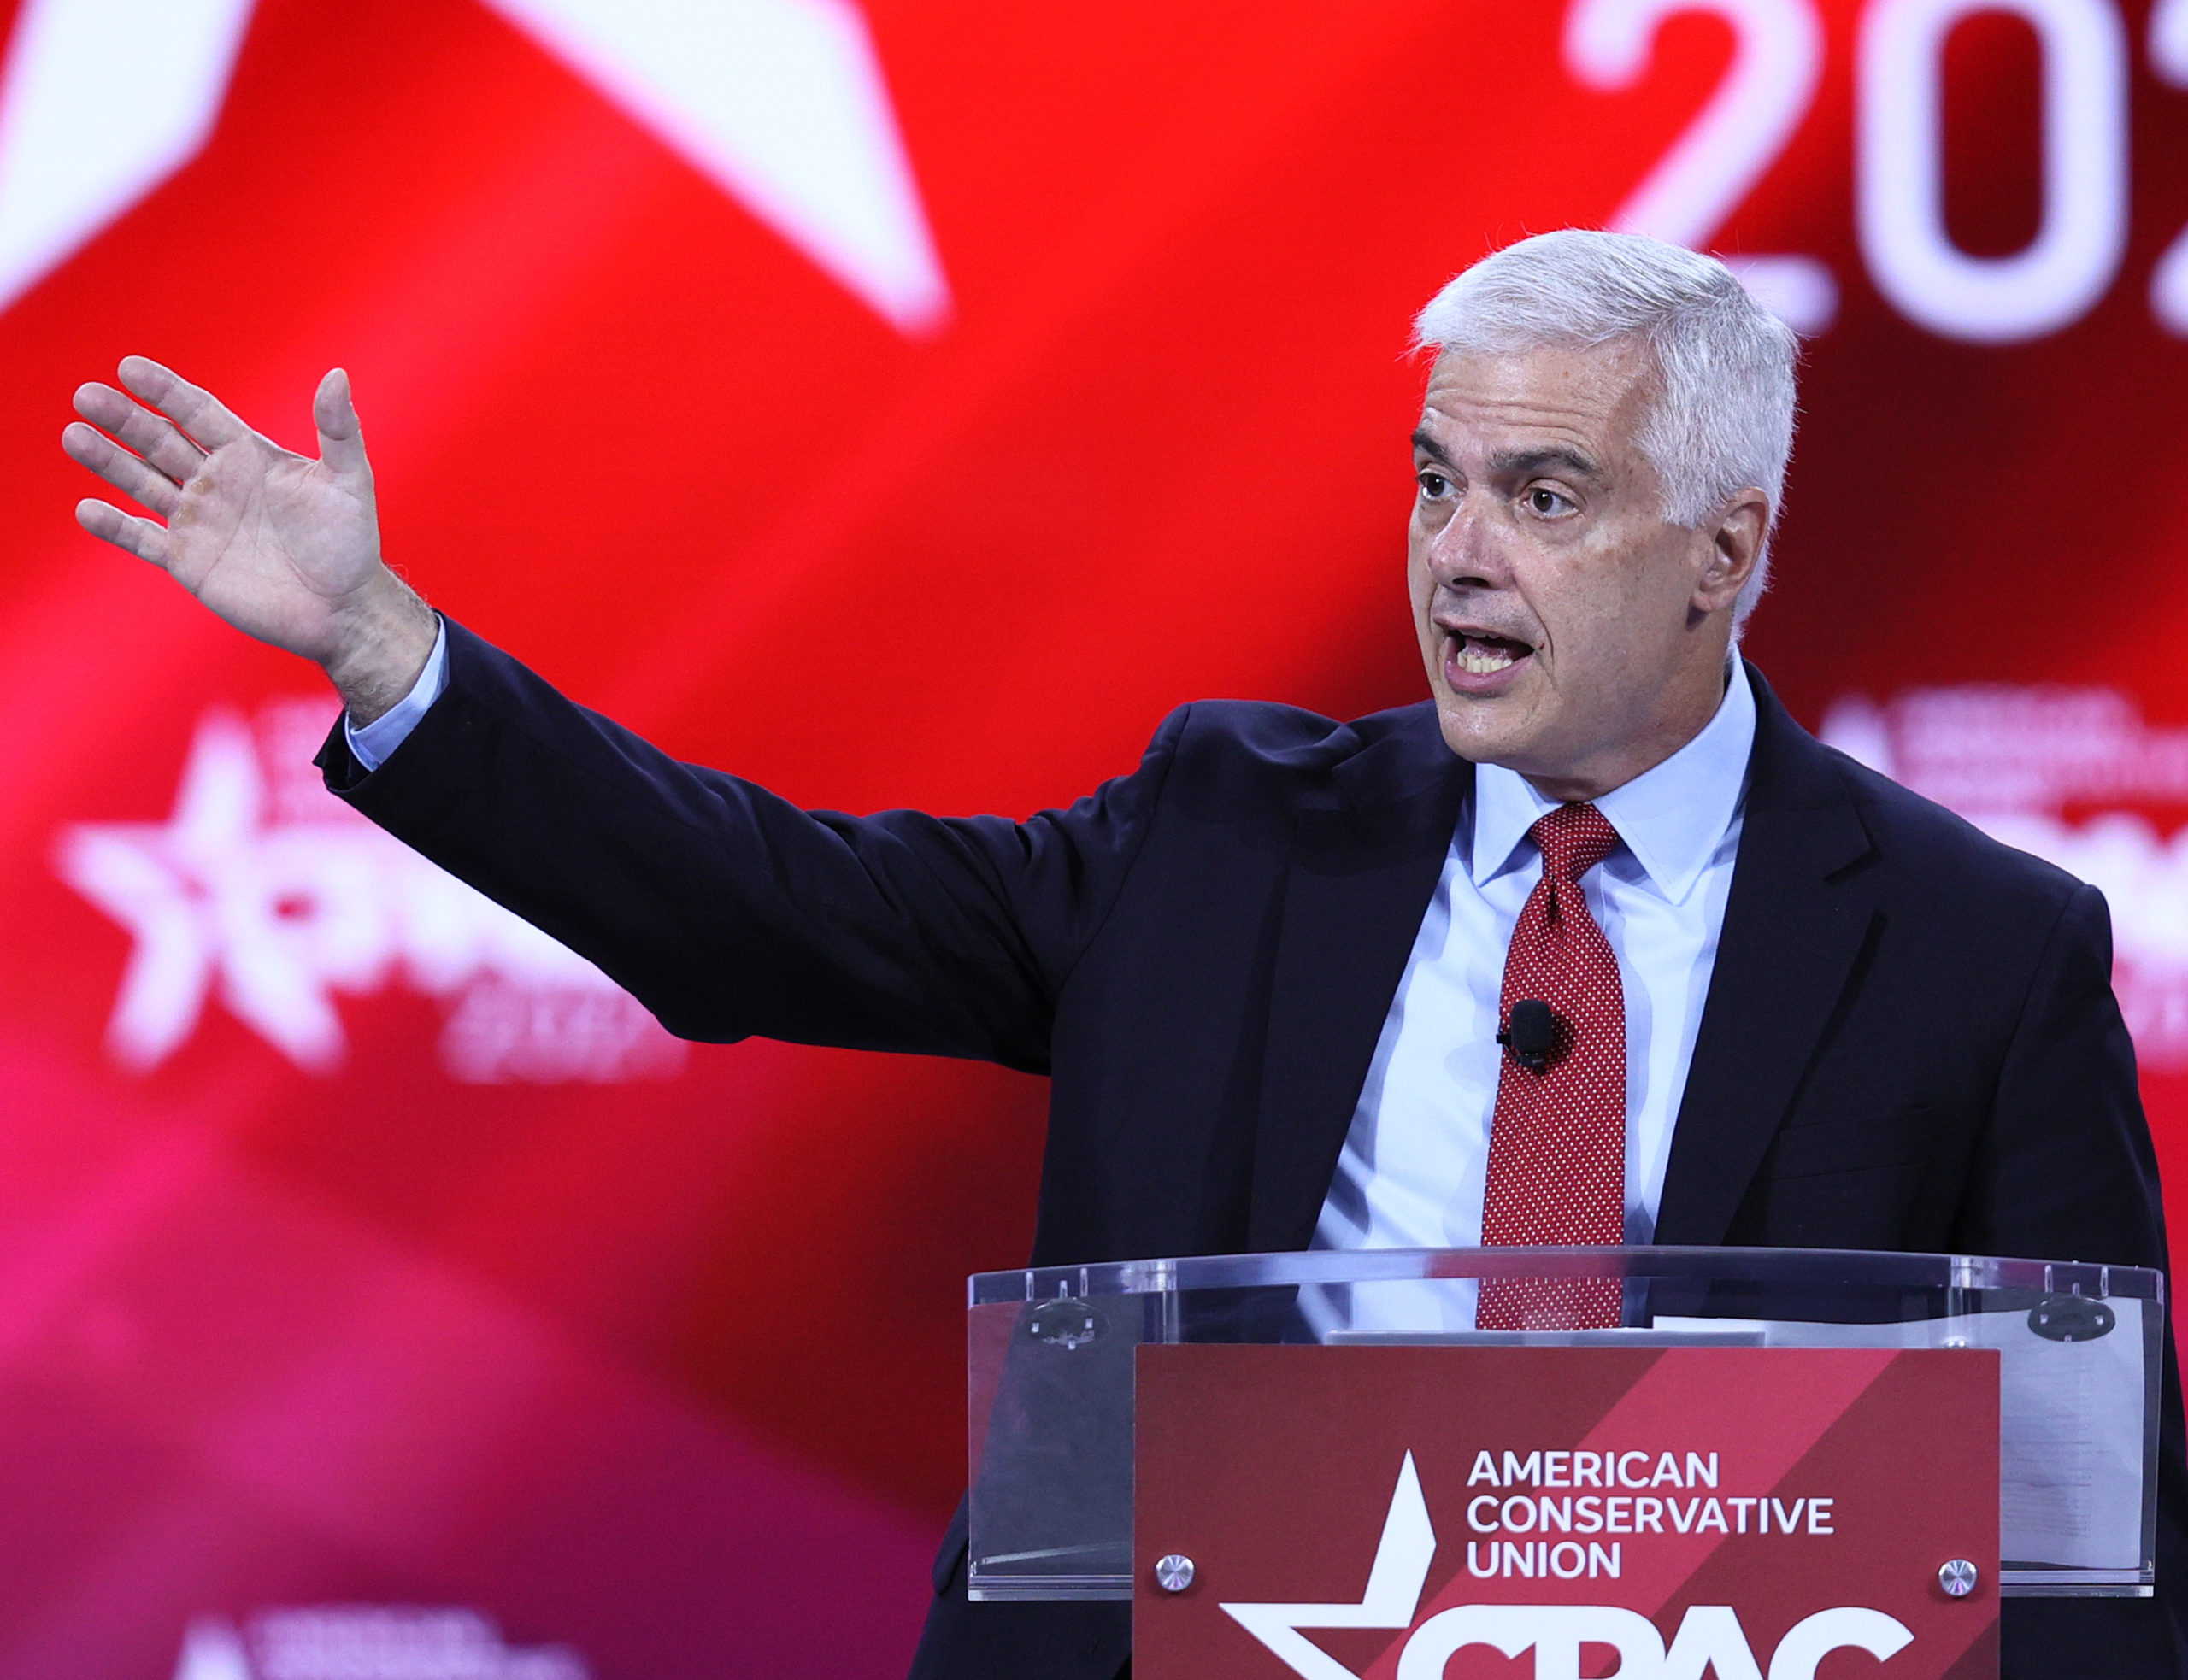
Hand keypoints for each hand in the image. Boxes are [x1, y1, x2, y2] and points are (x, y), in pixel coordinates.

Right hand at [63, 358, 437, 721]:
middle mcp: (217, 483)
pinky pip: (142, 539)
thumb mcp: (349, 481)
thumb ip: (338, 430)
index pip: (197, 413)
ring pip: (142, 482)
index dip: (165, 391)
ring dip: (108, 460)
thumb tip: (336, 375)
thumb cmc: (351, 543)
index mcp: (248, 456)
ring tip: (74, 435)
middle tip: (86, 396)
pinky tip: (86, 508)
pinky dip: (115, 526)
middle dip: (124, 419)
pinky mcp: (188, 561)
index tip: (129, 369)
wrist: (343, 609)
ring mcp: (199, 521)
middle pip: (160, 441)